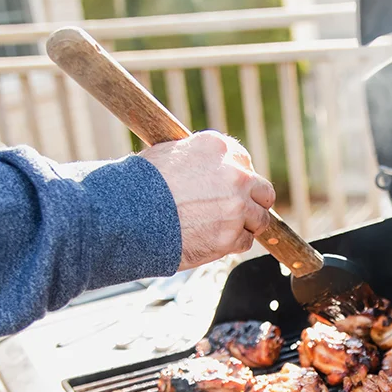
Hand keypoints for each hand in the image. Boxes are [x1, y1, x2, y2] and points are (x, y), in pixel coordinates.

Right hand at [138, 131, 275, 268]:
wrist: (128, 214)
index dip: (237, 179)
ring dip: (243, 226)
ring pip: (259, 219)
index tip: (228, 189)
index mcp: (219, 147)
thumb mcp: (169, 154)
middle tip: (234, 212)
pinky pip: (245, 242)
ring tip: (218, 229)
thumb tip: (207, 169)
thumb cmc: (141, 184)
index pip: (244, 162)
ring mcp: (236, 206)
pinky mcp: (232, 235)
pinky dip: (231, 244)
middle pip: (262, 191)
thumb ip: (198, 160)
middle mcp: (235, 174)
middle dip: (251, 202)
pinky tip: (209, 240)